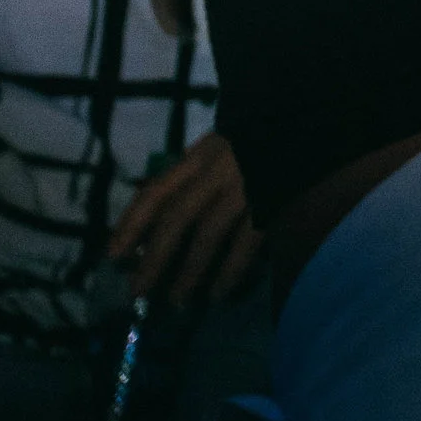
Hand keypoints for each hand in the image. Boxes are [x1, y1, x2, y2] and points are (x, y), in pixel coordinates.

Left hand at [108, 131, 260, 311]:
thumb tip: (156, 225)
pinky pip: (246, 244)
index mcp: (199, 156)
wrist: (307, 119)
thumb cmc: (258, 139)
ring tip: (177, 301)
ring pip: (208, 234)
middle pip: (176, 217)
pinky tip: (217, 293)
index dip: (131, 224)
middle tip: (139, 291)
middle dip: (154, 257)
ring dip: (189, 271)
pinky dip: (229, 271)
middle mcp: (217, 171)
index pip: (157, 191)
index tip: (113, 255)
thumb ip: (192, 177)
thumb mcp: (217, 149)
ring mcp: (245, 187)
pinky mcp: (273, 202)